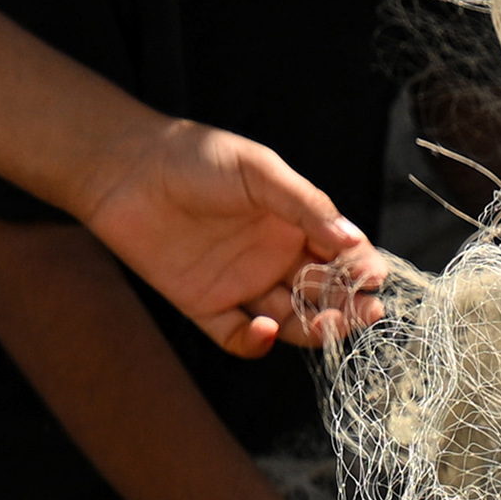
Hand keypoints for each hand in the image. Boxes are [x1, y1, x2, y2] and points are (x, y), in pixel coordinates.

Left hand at [92, 121, 379, 354]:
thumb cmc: (196, 157)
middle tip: (365, 310)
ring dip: (313, 327)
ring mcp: (241, 284)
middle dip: (348, 304)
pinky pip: (238, 337)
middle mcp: (274, 258)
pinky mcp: (205, 306)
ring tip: (326, 323)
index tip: (374, 277)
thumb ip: (306, 205)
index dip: (361, 268)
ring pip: (289, 320)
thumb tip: (352, 240)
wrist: (126, 169)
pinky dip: (255, 342)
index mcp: (295, 223)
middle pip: (323, 294)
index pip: (342, 254)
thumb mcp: (259, 171)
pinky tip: (264, 328)